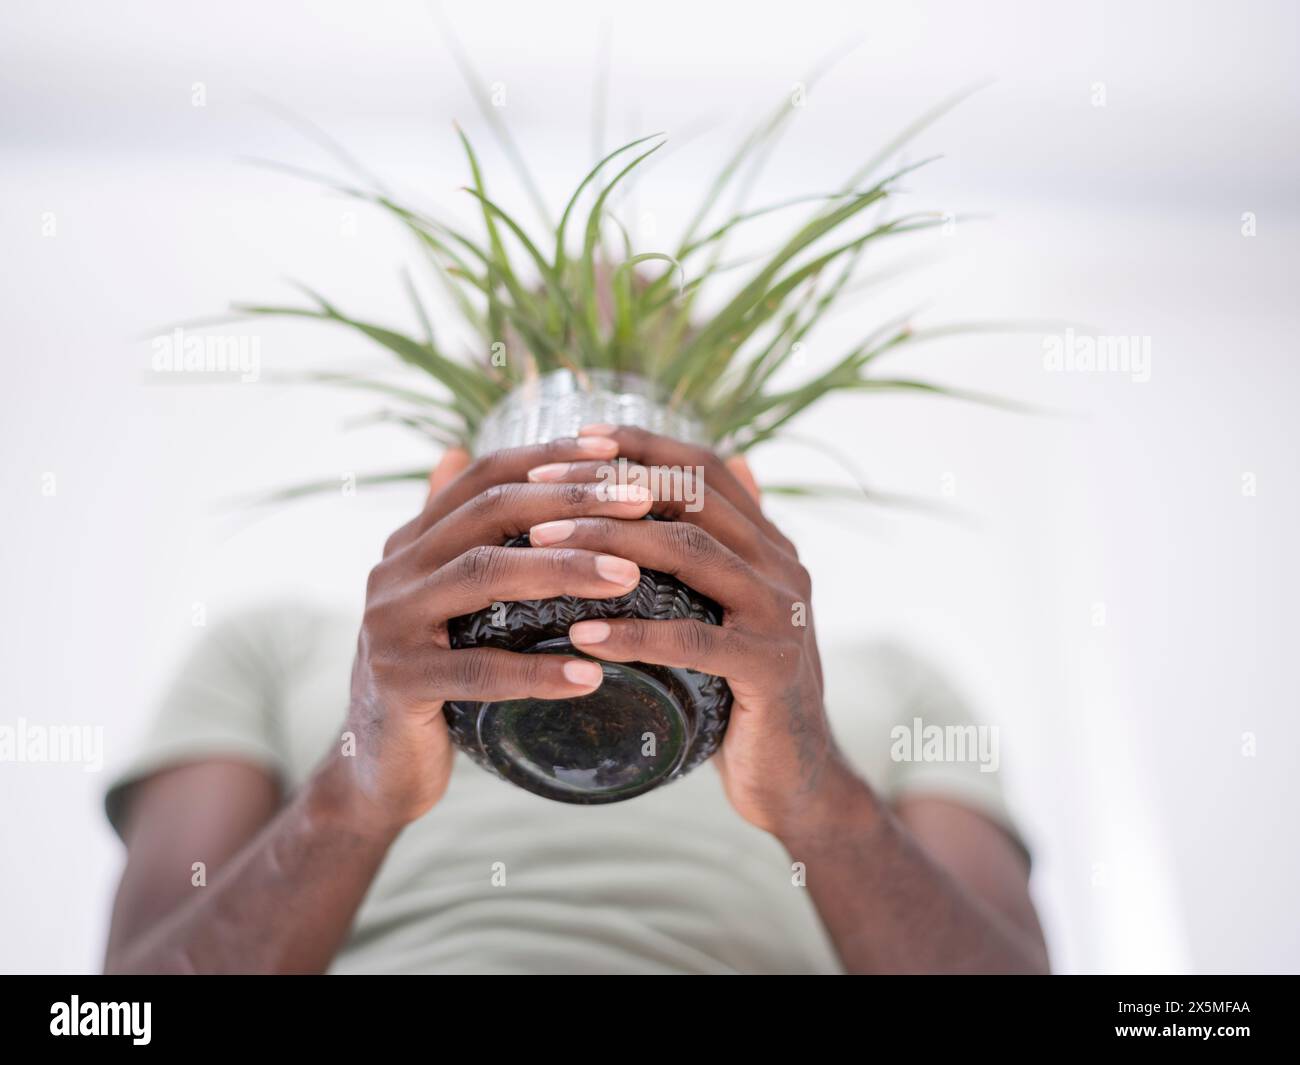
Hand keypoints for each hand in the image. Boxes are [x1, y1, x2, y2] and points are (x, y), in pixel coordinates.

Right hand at [342, 435, 654, 829]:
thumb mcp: (444, 599)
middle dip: (572, 502)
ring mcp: (389, 623)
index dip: (549, 457)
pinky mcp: (397, 681)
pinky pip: (478, 670)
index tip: (618, 453)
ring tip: (629, 577)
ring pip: (484, 575)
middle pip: (490, 513)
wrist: (378, 767)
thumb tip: (455, 448)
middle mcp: (394, 570)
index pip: (485, 477)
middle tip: (642, 504)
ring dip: (564, 570)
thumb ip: (455, 534)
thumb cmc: (434, 678)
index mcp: (412, 541)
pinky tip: (591, 674)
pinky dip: (537, 671)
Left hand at [525, 424, 856, 838]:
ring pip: (690, 556)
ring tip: (539, 545)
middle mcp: (784, 566)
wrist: (795, 777)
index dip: (643, 444)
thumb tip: (719, 472)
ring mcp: (782, 615)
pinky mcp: (771, 669)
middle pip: (692, 499)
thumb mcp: (730, 612)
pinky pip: (694, 640)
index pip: (704, 468)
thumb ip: (719, 549)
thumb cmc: (742, 692)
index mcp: (770, 544)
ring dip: (608, 543)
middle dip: (610, 485)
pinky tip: (580, 634)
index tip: (578, 436)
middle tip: (538, 487)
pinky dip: (633, 634)